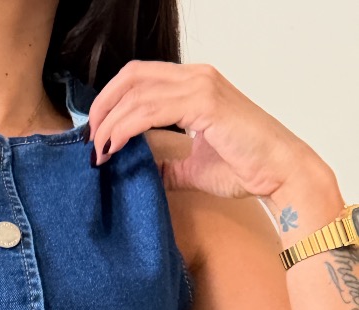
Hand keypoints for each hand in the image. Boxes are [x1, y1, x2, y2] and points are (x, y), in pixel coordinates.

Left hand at [86, 60, 327, 201]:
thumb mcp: (191, 166)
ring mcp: (201, 86)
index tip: (95, 134)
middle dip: (102, 107)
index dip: (110, 101)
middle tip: (88, 141)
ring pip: (136, 93)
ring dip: (109, 123)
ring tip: (97, 152)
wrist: (280, 173)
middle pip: (131, 76)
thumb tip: (136, 168)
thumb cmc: (245, 168)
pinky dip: (125, 128)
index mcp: (193, 84)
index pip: (139, 78)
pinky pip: (150, 109)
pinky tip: (113, 148)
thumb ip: (163, 162)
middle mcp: (196, 77)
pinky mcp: (205, 103)